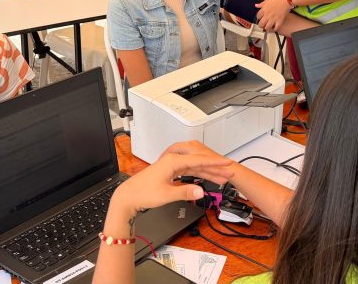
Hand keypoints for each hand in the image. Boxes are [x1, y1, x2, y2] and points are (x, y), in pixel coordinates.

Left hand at [107, 151, 233, 220]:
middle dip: (214, 168)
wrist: (128, 196)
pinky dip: (198, 176)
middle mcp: (172, 162)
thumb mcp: (166, 194)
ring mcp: (171, 167)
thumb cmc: (143, 193)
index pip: (198, 161)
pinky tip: (206, 178)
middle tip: (229, 172)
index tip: (227, 163)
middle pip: (198, 163)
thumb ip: (185, 192)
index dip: (215, 163)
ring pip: (194, 168)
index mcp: (172, 162)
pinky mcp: (169, 173)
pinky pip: (188, 172)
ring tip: (221, 177)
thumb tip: (201, 191)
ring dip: (208, 173)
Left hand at [256, 0, 292, 32]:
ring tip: (269, 27)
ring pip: (267, 28)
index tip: (261, 18)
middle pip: (261, 24)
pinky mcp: (280, 21)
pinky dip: (275, 29)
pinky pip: (276, 28)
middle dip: (261, 25)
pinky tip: (275, 27)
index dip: (259, 18)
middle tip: (264, 24)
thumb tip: (256, 5)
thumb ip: (262, 4)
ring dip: (267, 28)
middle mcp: (267, 15)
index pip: (258, 16)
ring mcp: (273, 18)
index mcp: (264, 9)